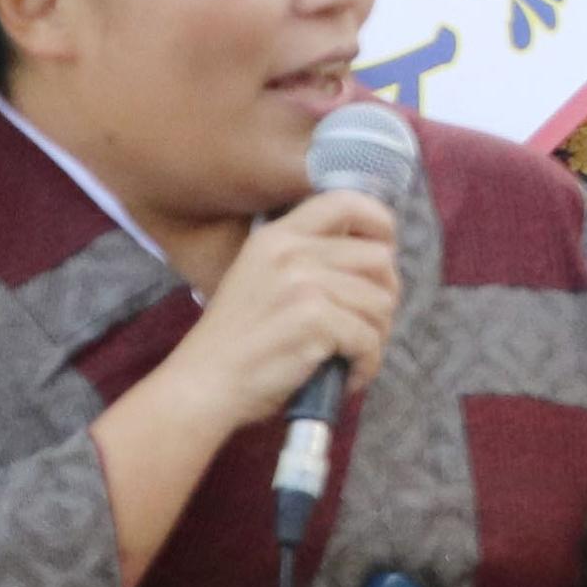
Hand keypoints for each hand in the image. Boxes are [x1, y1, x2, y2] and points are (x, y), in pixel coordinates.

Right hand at [154, 191, 399, 434]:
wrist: (201, 384)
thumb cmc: (239, 341)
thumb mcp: (263, 278)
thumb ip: (309, 260)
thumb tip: (377, 256)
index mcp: (277, 236)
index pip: (345, 201)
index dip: (380, 223)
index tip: (385, 251)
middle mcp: (291, 252)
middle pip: (379, 258)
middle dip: (385, 295)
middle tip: (368, 325)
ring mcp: (303, 284)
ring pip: (381, 302)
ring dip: (377, 335)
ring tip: (353, 355)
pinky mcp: (314, 319)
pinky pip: (369, 340)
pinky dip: (367, 364)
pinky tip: (348, 375)